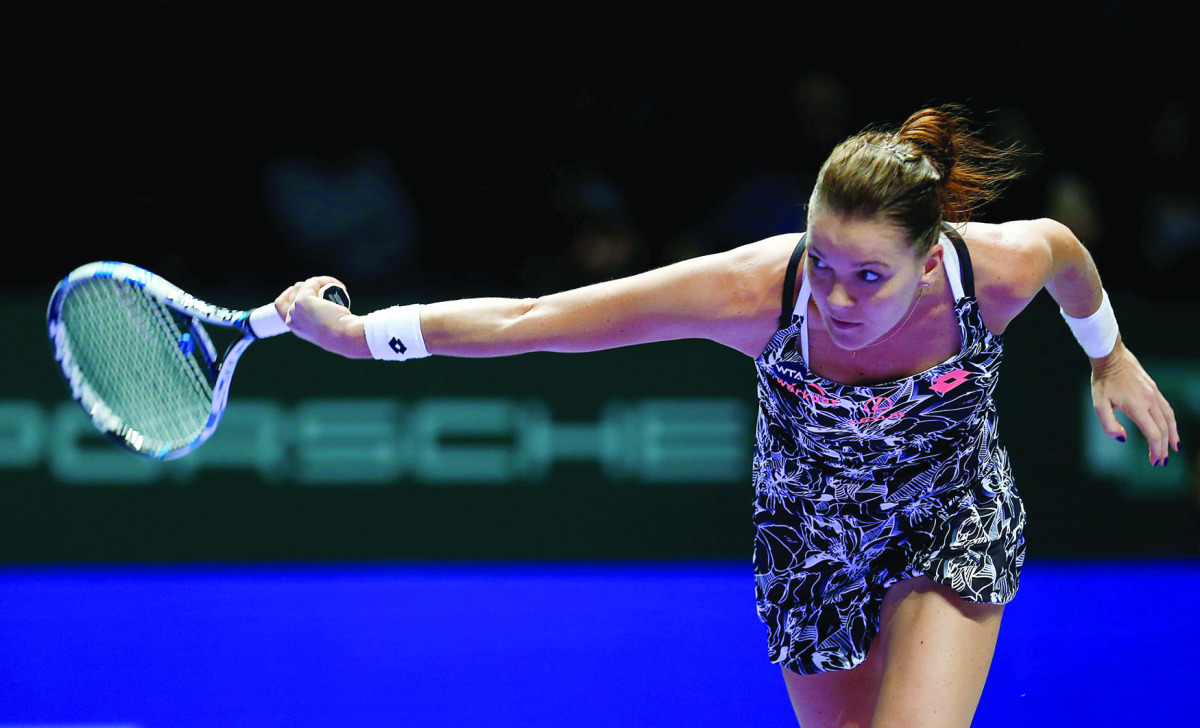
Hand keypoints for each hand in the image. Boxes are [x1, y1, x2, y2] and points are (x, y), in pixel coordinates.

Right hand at [274, 277, 369, 357]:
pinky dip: (325, 281)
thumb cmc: (340, 335)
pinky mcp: (303, 300)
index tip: (303, 290)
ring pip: (302, 285)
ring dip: (318, 282)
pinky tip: (338, 285)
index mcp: (294, 325)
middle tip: (327, 291)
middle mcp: (291, 317)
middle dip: (309, 287)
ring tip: (336, 288)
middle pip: (294, 292)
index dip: (289, 295)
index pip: (281, 305)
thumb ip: (320, 323)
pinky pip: (312, 282)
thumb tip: (329, 316)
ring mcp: (295, 308)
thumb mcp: (326, 329)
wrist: (343, 336)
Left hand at [1089, 338, 1179, 465]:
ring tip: (1174, 449)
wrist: (1112, 357)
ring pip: (1169, 419)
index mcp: (1137, 406)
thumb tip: (1122, 439)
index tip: (1153, 462)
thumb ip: (1109, 424)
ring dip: (1172, 436)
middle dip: (1163, 447)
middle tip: (1161, 461)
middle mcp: (1150, 401)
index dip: (1155, 449)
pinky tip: (1172, 429)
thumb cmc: (1103, 382)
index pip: (1153, 433)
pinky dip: (1172, 422)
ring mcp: (1154, 395)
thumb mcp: (1098, 404)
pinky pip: (1168, 409)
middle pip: (1163, 429)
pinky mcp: (1155, 390)